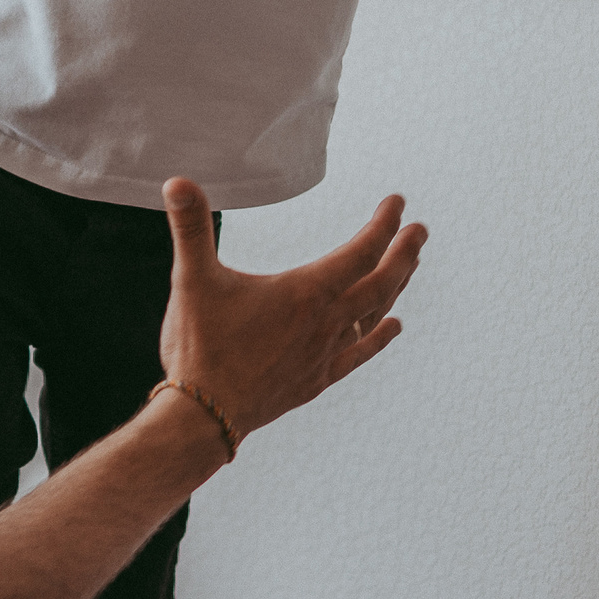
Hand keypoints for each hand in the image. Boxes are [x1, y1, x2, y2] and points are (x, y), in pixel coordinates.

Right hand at [156, 180, 426, 441]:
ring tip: (410, 265)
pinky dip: (380, 336)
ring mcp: (325, 353)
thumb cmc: (200, 347)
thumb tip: (176, 181)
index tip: (398, 202)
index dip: (383, 225)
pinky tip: (394, 327)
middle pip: (381, 282)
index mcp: (306, 293)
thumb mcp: (192, 280)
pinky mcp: (316, 379)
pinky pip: (360, 353)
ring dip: (396, 287)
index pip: (361, 252)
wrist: (204, 417)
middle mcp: (325, 322)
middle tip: (422, 230)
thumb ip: (190, 228)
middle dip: (404, 252)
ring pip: (375, 315)